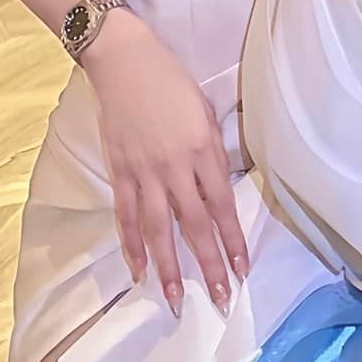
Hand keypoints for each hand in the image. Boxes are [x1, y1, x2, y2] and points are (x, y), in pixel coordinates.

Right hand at [81, 10, 248, 318]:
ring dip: (168, 268)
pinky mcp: (118, 170)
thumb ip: (212, 154)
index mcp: (202, 149)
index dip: (233, 241)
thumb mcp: (205, 112)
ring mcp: (143, 171)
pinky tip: (139, 270)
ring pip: (158, 229)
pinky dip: (131, 244)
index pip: (222, 206)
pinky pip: (125, 215)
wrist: (124, 60)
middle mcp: (175, 166)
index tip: (242, 270)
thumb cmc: (171, 81)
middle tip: (219, 300)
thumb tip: (218, 192)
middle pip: (194, 225)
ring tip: (175, 301)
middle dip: (209, 265)